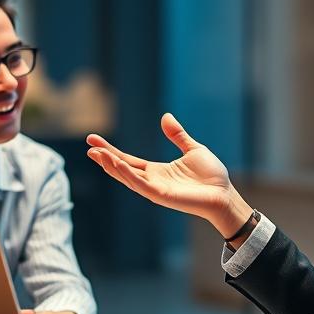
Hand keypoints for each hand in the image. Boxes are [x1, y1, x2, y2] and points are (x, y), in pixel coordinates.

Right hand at [87, 113, 252, 237]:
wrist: (224, 194)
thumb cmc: (212, 176)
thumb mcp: (192, 149)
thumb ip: (177, 135)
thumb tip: (165, 117)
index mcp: (157, 171)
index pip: (128, 160)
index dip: (111, 151)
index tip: (93, 140)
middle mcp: (152, 181)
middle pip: (122, 168)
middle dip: (105, 158)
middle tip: (89, 146)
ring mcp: (155, 190)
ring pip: (127, 178)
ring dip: (111, 166)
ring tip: (96, 154)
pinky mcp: (162, 196)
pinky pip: (140, 185)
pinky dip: (128, 174)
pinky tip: (118, 164)